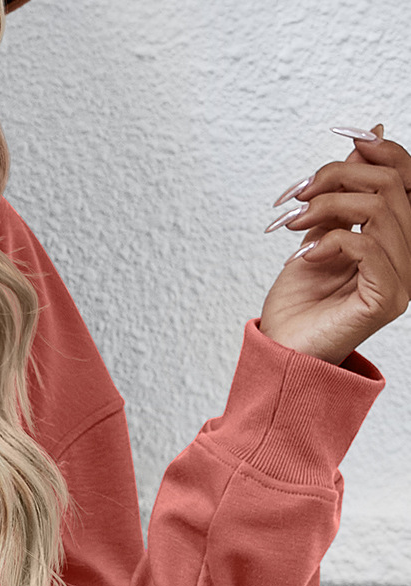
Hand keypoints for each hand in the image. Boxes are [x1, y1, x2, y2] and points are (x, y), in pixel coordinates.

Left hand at [259, 124, 410, 363]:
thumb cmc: (298, 303)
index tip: (344, 139)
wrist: (281, 354)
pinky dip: (331, 239)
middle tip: (296, 195)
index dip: (381, 151)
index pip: (407, 178)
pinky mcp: (387, 298)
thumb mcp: (318, 233)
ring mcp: (402, 279)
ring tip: (292, 225)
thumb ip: (344, 193)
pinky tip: (304, 254)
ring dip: (327, 207)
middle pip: (392, 186)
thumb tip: (365, 141)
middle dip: (338, 177)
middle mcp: (408, 256)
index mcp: (397, 238)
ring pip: (380, 210)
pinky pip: (368, 246)